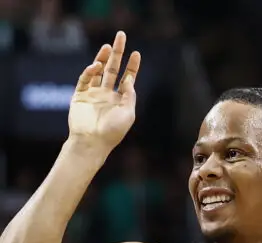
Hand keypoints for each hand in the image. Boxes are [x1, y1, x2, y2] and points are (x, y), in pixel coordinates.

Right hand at [69, 31, 140, 152]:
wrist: (92, 142)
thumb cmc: (112, 132)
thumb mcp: (127, 114)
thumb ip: (129, 96)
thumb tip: (129, 80)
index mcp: (120, 101)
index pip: (127, 79)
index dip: (132, 66)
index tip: (136, 53)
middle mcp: (107, 95)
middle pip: (113, 69)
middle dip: (117, 54)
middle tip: (121, 36)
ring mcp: (93, 94)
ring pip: (99, 71)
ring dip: (103, 58)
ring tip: (108, 47)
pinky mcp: (80, 96)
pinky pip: (85, 79)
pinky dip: (90, 71)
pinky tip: (97, 66)